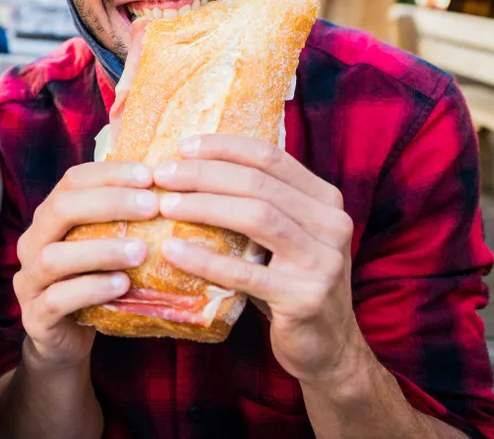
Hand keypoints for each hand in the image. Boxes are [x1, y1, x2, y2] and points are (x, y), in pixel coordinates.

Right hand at [11, 160, 157, 368]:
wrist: (65, 341)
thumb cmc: (92, 284)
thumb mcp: (105, 247)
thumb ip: (122, 221)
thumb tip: (173, 188)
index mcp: (49, 217)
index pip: (73, 180)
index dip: (110, 174)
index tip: (149, 176)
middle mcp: (33, 242)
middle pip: (61, 209)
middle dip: (109, 203)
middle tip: (152, 206)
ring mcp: (29, 280)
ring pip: (55, 256)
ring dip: (102, 250)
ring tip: (141, 251)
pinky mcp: (35, 316)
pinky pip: (57, 299)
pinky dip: (91, 289)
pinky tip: (123, 285)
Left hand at [153, 135, 363, 384]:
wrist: (327, 346)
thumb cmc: (291, 283)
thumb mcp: (287, 236)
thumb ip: (262, 203)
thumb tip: (195, 166)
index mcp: (325, 199)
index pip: (271, 157)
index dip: (225, 147)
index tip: (183, 147)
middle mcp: (332, 224)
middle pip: (259, 183)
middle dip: (204, 174)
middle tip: (162, 175)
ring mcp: (322, 261)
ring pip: (256, 217)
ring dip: (203, 206)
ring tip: (165, 205)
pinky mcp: (304, 298)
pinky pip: (245, 273)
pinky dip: (205, 259)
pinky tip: (172, 250)